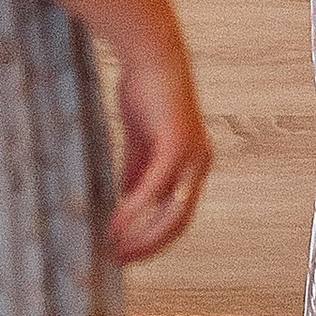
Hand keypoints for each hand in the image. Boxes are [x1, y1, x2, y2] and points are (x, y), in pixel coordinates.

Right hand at [109, 38, 209, 263]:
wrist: (151, 56)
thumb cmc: (146, 93)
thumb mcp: (140, 142)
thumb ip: (136, 172)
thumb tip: (127, 202)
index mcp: (193, 164)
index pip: (178, 214)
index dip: (154, 237)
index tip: (129, 251)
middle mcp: (198, 164)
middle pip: (178, 222)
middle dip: (149, 245)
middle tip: (120, 259)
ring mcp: (191, 156)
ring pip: (171, 211)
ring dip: (142, 234)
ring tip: (117, 248)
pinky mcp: (176, 145)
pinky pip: (155, 188)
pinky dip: (135, 209)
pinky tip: (117, 224)